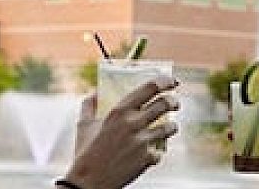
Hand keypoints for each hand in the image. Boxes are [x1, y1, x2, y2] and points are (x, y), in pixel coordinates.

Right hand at [65, 76, 180, 188]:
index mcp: (119, 111)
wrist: (88, 183)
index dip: (165, 81)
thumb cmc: (85, 153)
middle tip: (174, 103)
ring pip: (170, 127)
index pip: (150, 88)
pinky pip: (161, 151)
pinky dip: (158, 152)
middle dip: (174, 102)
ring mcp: (142, 141)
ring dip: (172, 126)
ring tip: (171, 127)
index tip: (172, 81)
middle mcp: (133, 123)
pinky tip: (153, 153)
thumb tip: (97, 90)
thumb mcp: (83, 125)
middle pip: (165, 104)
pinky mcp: (147, 159)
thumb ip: (90, 104)